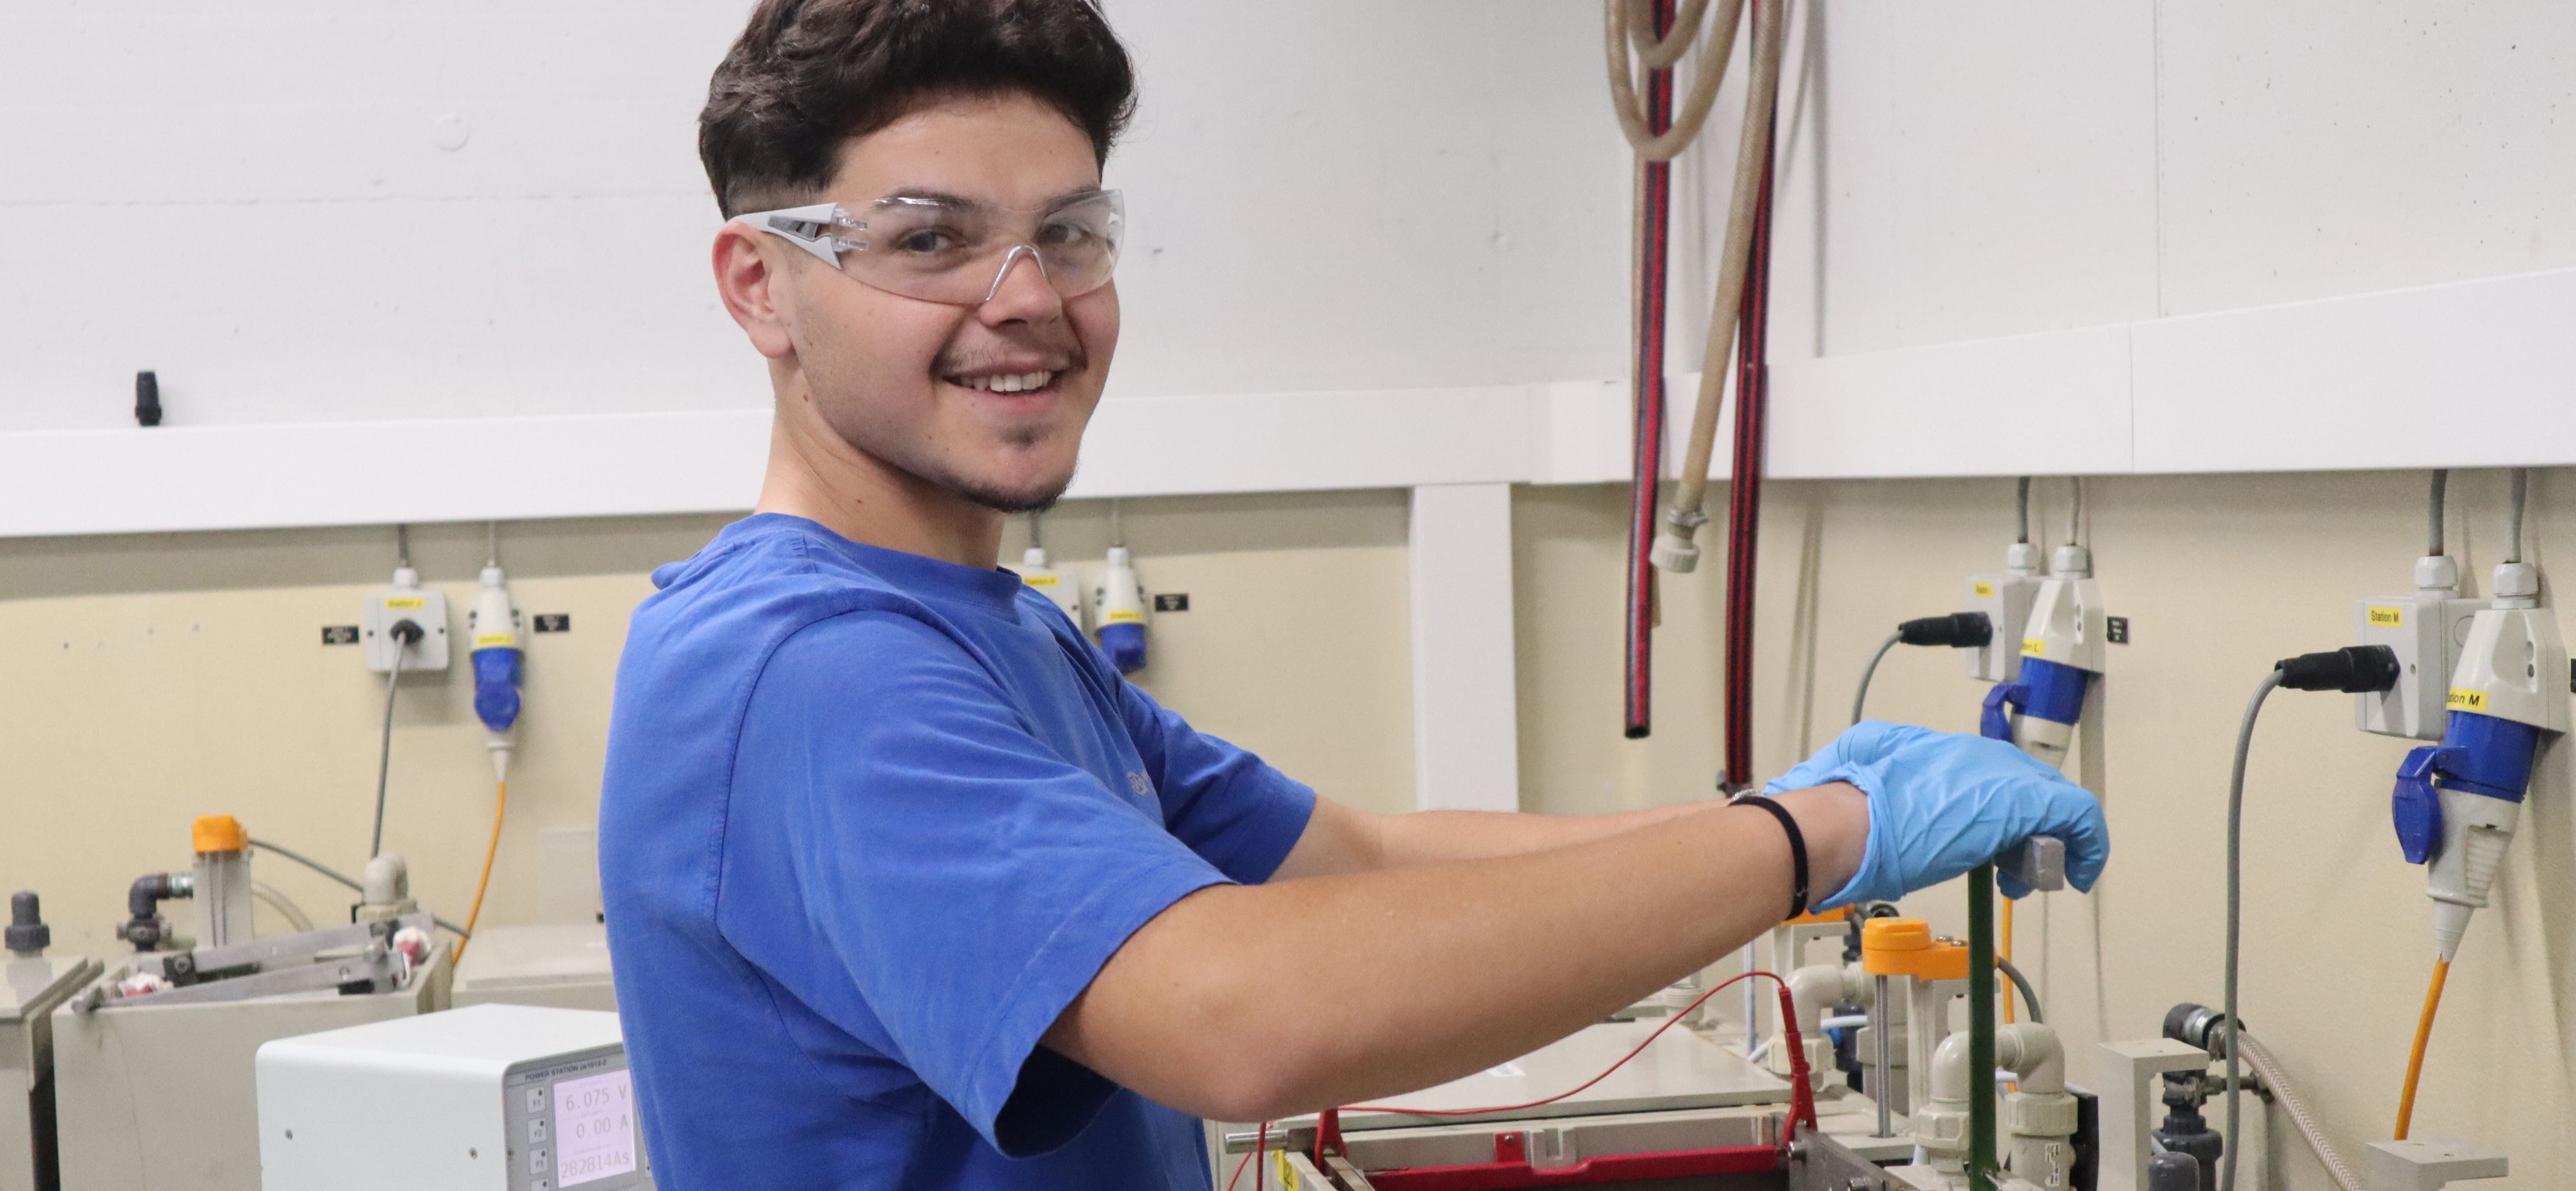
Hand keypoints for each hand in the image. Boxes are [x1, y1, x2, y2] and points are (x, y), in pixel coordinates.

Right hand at [1763, 721, 2108, 906]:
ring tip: (2029, 876)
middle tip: (2012, 864)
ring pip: (2052, 799)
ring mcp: (2000, 777)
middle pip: (2026, 784)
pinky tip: (2078, 876)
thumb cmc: (1840, 814)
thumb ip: (1875, 779)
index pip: (1989, 774)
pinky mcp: (2023, 803)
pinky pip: (2078, 816)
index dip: (1995, 812)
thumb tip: (1865, 797)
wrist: (1843, 824)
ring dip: (2049, 840)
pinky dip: (2087, 845)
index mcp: (1936, 750)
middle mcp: (1974, 755)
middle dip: (2027, 827)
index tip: (1988, 844)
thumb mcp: (1852, 774)